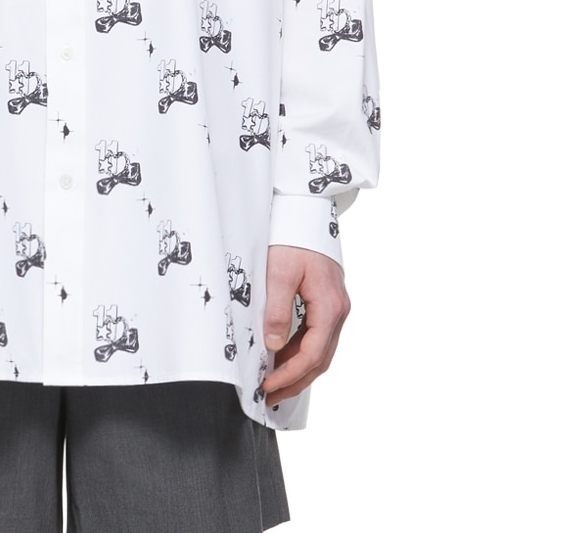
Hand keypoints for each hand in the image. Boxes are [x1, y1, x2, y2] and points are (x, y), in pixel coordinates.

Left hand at [262, 245, 349, 405]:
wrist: (306, 212)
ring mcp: (335, 307)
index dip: (290, 374)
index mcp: (330, 305)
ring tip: (274, 383)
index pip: (312, 353)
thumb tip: (275, 346)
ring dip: (299, 369)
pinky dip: (302, 352)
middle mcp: (338, 310)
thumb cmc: (294, 238)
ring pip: (321, 350)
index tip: (269, 385)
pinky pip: (318, 336)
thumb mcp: (279, 273)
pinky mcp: (328, 302)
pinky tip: (283, 358)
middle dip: (296, 380)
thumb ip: (278, 311)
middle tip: (270, 395)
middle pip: (321, 358)